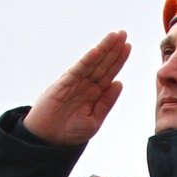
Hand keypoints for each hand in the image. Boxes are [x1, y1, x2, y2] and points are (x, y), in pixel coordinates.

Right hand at [19, 32, 131, 147]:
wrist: (48, 142)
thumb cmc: (70, 133)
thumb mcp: (94, 120)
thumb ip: (107, 103)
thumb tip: (119, 83)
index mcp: (95, 94)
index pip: (109, 73)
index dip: (119, 60)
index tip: (128, 46)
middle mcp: (85, 85)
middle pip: (102, 64)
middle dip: (113, 49)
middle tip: (123, 33)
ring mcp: (74, 84)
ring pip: (92, 63)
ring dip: (103, 49)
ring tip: (114, 36)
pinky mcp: (62, 85)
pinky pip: (77, 71)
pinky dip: (86, 61)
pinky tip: (96, 51)